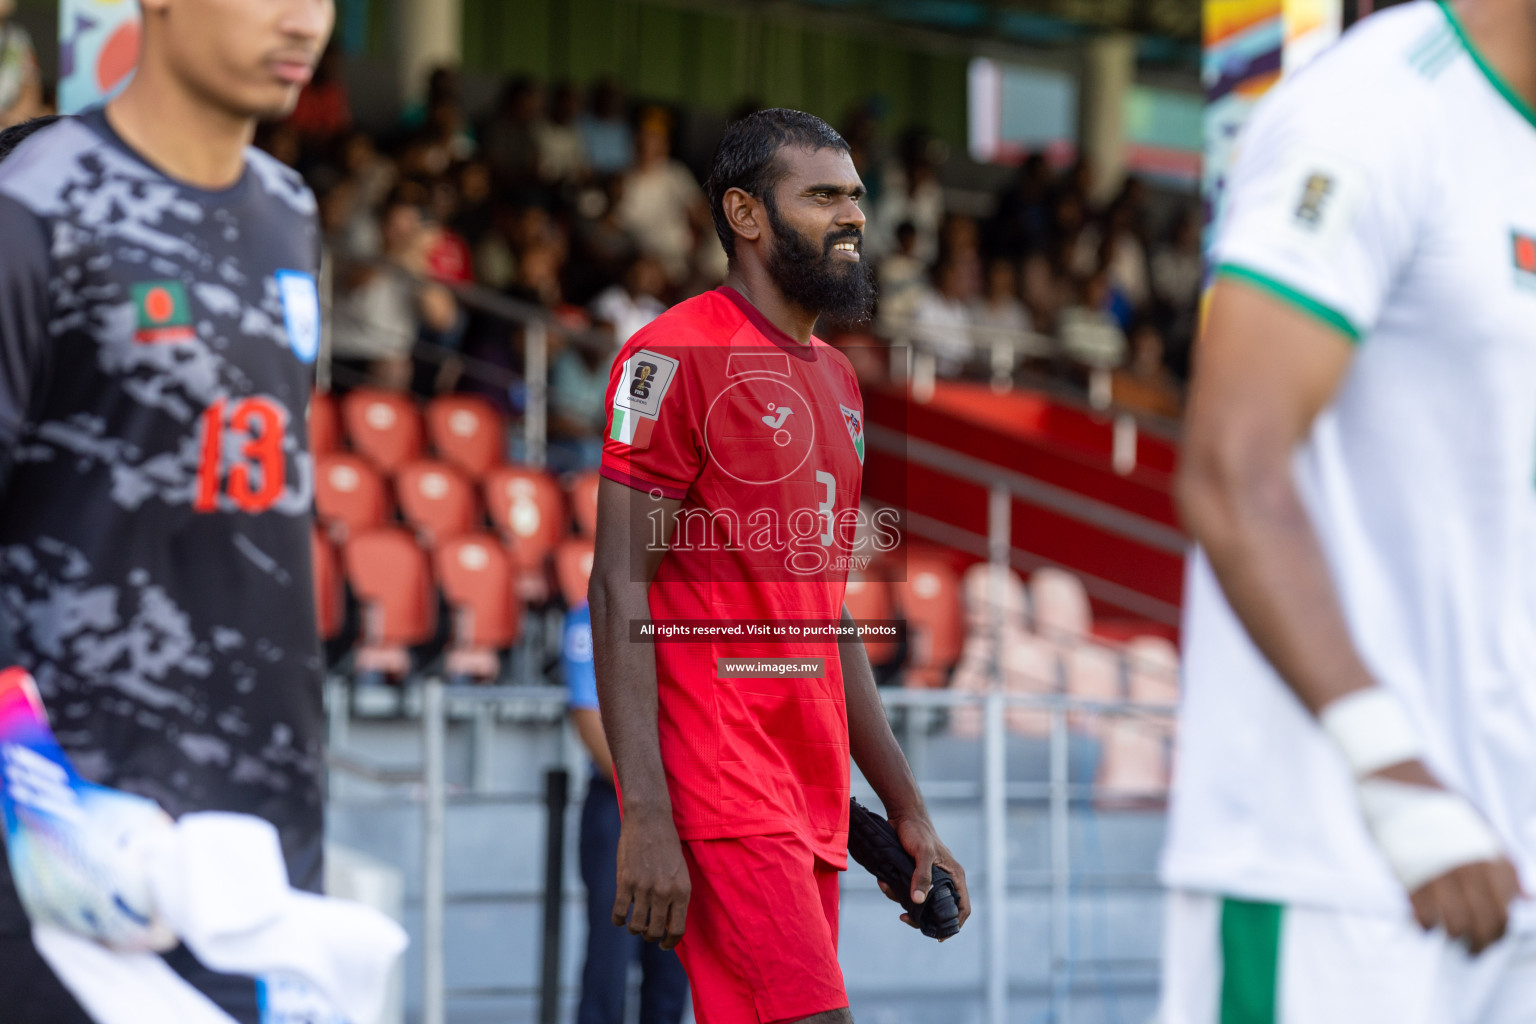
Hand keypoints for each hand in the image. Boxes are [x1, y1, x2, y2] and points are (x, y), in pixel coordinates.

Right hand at [611, 808, 690, 949]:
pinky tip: (620, 918)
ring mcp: (644, 888)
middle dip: (651, 936)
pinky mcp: (626, 882)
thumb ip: (676, 896)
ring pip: (636, 926)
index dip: (670, 942)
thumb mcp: (680, 871)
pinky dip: (618, 920)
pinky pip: (620, 913)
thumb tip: (669, 923)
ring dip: (635, 929)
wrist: (650, 820)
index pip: (678, 929)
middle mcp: (664, 892)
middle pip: (655, 931)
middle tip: (647, 932)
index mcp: (682, 891)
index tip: (664, 944)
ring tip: (634, 924)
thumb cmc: (667, 845)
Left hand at [876, 812, 970, 936]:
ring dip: (900, 900)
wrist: (902, 815)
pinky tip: (884, 881)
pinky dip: (893, 890)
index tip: (939, 936)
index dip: (954, 924)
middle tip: (905, 918)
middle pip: (937, 910)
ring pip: (918, 902)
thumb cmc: (917, 831)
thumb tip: (919, 902)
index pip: (962, 907)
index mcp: (954, 875)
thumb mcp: (922, 853)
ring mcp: (928, 878)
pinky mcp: (913, 875)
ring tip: (888, 887)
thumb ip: (922, 876)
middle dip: (920, 916)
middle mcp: (944, 879)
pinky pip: (905, 891)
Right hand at [1376, 761, 1520, 954]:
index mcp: (1490, 853)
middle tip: (1473, 948)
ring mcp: (1439, 869)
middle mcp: (1468, 864)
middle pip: (1484, 920)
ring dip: (1455, 935)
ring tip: (1450, 936)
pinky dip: (1427, 924)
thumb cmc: (1437, 799)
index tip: (1492, 935)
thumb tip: (1524, 897)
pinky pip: (1424, 914)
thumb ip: (1503, 861)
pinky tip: (1426, 922)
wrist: (1396, 774)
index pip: (1506, 909)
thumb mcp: (1479, 823)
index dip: (1501, 929)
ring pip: (1456, 923)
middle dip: (1481, 942)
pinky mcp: (1408, 872)